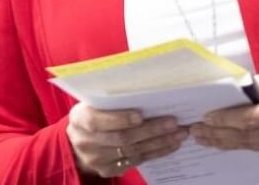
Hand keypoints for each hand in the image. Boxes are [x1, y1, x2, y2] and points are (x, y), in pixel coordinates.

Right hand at [66, 102, 188, 177]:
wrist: (79, 141)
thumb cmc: (93, 113)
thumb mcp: (93, 102)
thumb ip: (112, 99)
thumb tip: (146, 87)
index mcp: (79, 119)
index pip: (98, 121)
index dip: (119, 119)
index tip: (140, 115)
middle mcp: (85, 142)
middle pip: (122, 138)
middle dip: (150, 131)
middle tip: (173, 123)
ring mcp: (96, 159)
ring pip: (132, 152)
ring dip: (159, 143)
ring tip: (179, 134)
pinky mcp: (107, 170)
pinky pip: (136, 162)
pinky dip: (156, 153)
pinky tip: (170, 145)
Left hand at [190, 70, 258, 158]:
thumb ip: (254, 88)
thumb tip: (227, 92)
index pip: (249, 118)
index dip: (225, 119)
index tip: (206, 117)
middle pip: (245, 136)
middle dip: (217, 134)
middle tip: (195, 131)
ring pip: (248, 145)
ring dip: (223, 142)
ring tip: (202, 138)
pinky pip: (257, 149)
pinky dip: (238, 145)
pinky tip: (222, 142)